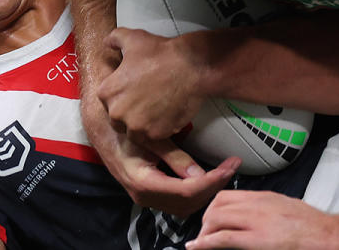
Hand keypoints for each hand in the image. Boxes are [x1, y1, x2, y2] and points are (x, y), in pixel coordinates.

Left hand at [99, 27, 206, 141]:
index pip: (108, 101)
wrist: (191, 67)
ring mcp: (137, 126)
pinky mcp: (156, 134)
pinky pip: (153, 137)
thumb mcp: (133, 38)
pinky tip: (167, 114)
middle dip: (129, 114)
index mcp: (107, 92)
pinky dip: (159, 129)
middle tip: (145, 102)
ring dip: (143, 124)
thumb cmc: (162, 53)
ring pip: (135, 132)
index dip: (122, 97)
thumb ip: (114, 39)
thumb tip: (107, 42)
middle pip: (118, 120)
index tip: (134, 92)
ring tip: (156, 110)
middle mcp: (117, 112)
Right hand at [113, 131, 241, 216]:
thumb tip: (201, 175)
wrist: (105, 133)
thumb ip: (175, 157)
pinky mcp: (154, 195)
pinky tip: (210, 177)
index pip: (186, 192)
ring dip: (208, 191)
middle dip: (215, 186)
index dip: (212, 181)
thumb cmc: (124, 132)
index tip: (230, 166)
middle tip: (233, 166)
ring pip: (186, 206)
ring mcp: (149, 198)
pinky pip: (180, 202)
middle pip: (189, 203)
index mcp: (143, 182)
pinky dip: (198, 193)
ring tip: (225, 171)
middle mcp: (146, 197)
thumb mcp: (149, 138)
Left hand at [186, 191, 338, 249]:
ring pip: (216, 218)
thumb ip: (269, 209)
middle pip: (218, 204)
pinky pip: (223, 238)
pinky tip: (197, 247)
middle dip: (206, 219)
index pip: (228, 195)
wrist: (330, 236)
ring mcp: (256, 221)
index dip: (214, 208)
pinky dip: (206, 243)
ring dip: (205, 231)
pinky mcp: (257, 240)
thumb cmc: (315, 227)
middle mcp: (257, 205)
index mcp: (265, 197)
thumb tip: (256, 216)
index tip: (211, 220)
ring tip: (203, 242)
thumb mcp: (287, 207)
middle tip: (205, 234)